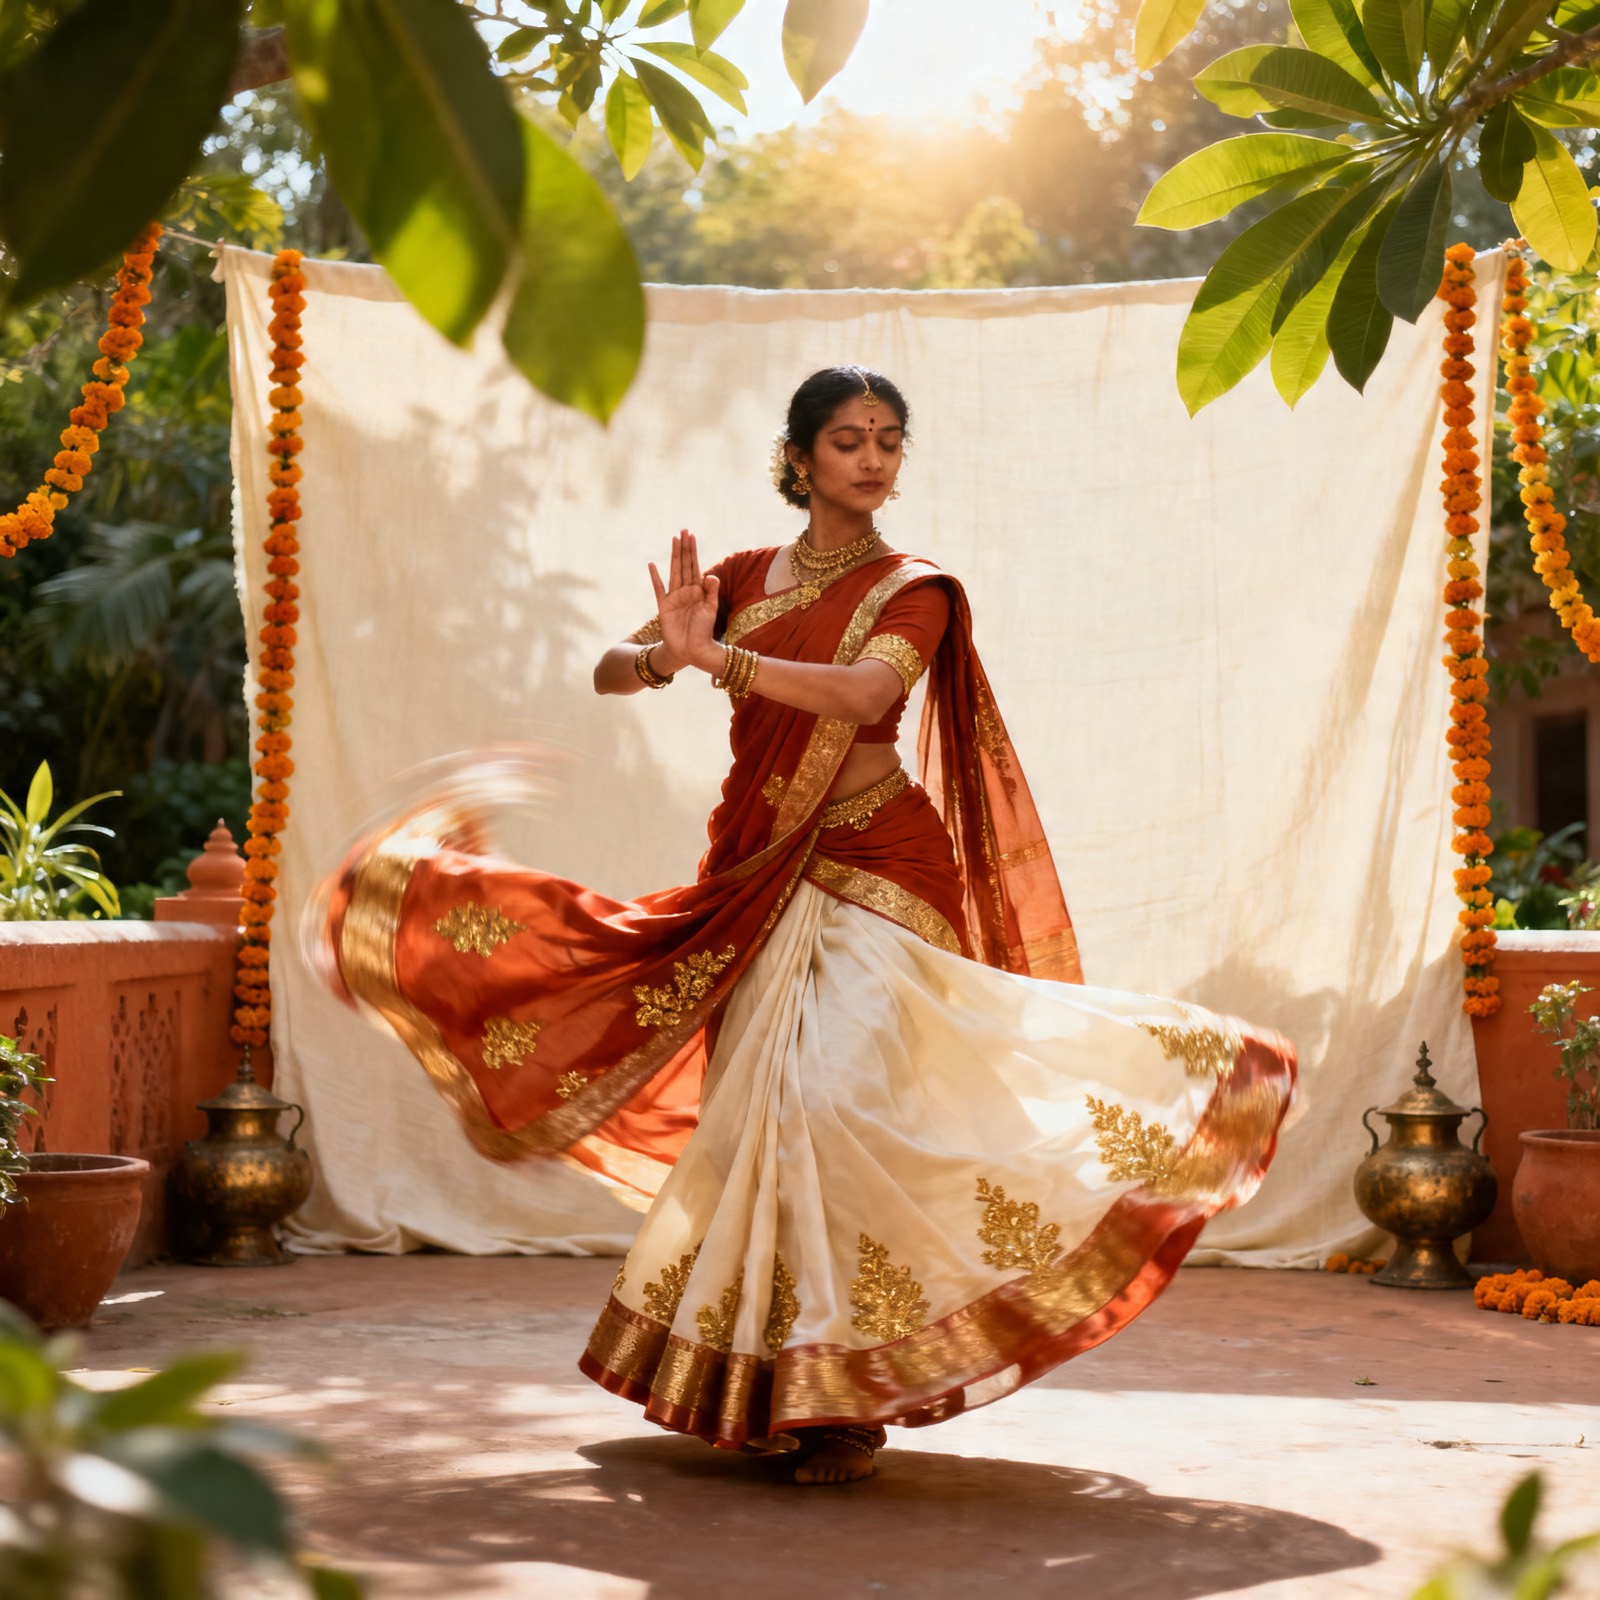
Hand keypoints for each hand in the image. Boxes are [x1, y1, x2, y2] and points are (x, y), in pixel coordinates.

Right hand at [649, 531, 719, 671]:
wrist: (692, 649)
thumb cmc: (704, 631)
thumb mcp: (710, 609)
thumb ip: (711, 592)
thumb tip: (710, 575)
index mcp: (698, 590)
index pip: (695, 565)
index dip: (693, 550)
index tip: (691, 535)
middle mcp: (686, 590)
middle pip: (684, 564)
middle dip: (684, 547)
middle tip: (683, 530)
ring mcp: (674, 597)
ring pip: (674, 571)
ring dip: (674, 555)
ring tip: (674, 540)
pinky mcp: (664, 606)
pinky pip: (658, 588)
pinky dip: (655, 577)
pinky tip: (652, 565)